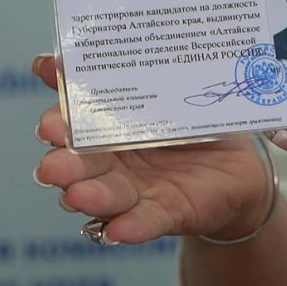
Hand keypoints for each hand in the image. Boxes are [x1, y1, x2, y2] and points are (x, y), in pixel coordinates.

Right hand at [30, 55, 271, 243]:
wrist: (238, 164)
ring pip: (107, 196)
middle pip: (80, 165)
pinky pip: (146, 222)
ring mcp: (138, 191)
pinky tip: (119, 229)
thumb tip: (58, 58)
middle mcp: (113, 164)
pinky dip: (132, 226)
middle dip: (64, 165)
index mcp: (106, 129)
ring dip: (91, 196)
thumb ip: (118, 73)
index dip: (57, 125)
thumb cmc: (193, 121)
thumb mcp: (165, 88)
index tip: (48, 123)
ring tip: (78, 194)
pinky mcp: (167, 213)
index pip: (72, 126)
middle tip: (52, 164)